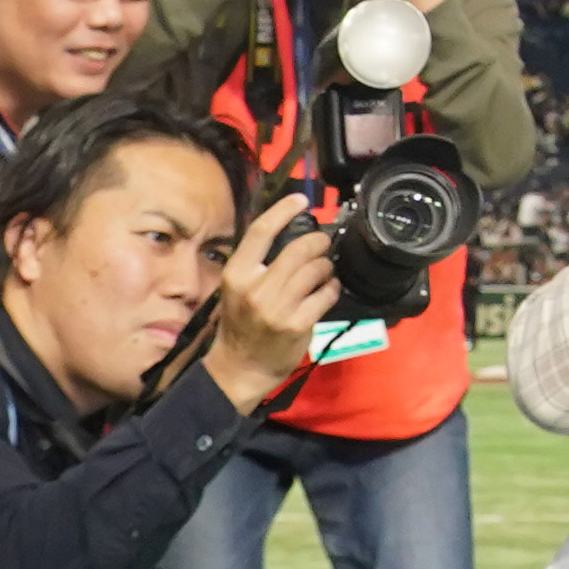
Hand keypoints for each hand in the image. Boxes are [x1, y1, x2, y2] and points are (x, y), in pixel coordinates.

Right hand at [202, 197, 342, 403]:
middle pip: (299, 248)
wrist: (239, 368)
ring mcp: (277, 307)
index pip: (261, 231)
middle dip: (318, 242)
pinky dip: (332, 288)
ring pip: (316, 269)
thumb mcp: (237, 289)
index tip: (301, 200)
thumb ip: (258, 264)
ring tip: (324, 272)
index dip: (284, 210)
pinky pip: (326, 294)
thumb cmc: (239, 325)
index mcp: (237, 274)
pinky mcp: (297, 324)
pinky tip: (327, 292)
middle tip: (323, 244)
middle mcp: (255, 288)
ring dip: (327, 267)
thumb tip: (289, 231)